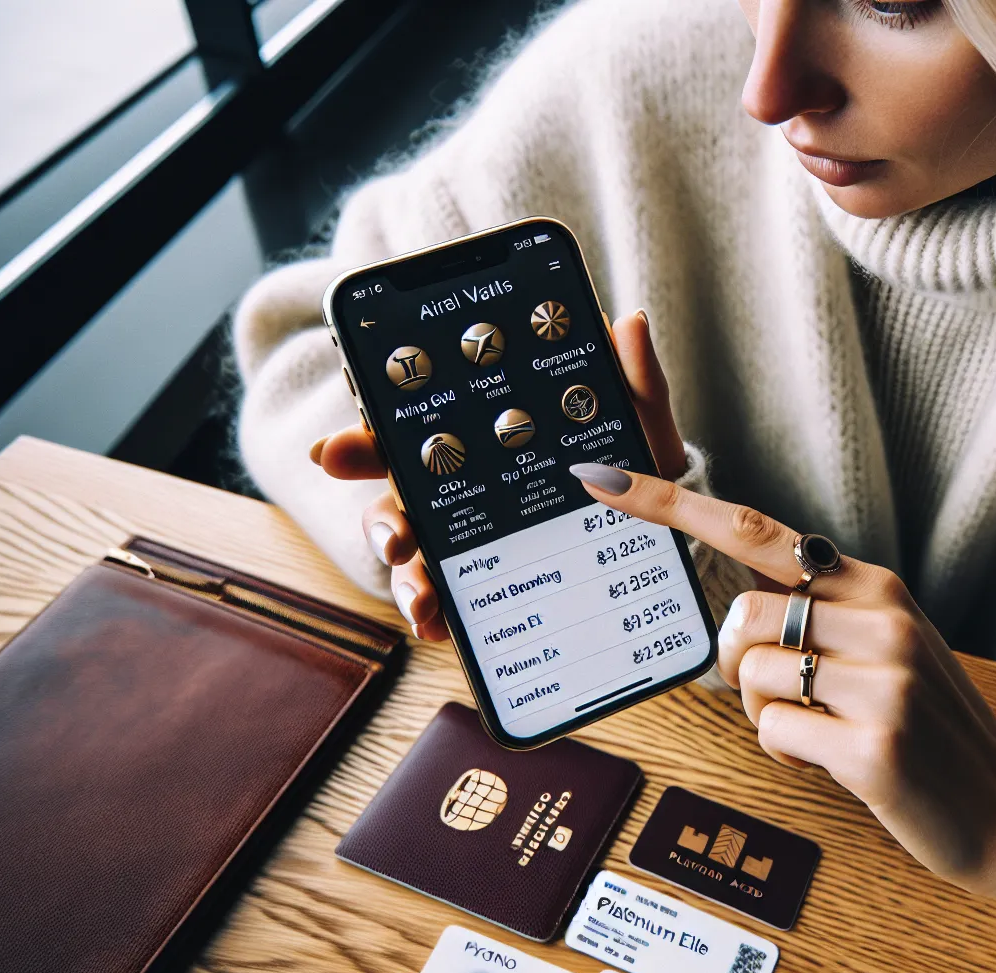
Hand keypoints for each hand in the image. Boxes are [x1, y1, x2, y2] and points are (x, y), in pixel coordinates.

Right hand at [311, 310, 685, 637]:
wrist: (666, 524)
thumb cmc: (633, 459)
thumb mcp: (635, 419)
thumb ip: (631, 375)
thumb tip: (630, 322)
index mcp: (481, 438)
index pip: (412, 434)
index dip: (363, 441)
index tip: (329, 452)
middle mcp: (463, 487)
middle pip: (397, 500)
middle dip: (382, 521)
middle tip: (397, 539)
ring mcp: (472, 537)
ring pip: (416, 556)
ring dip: (408, 578)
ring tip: (423, 598)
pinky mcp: (490, 582)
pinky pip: (450, 601)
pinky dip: (438, 615)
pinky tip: (440, 626)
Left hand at [566, 464, 995, 906]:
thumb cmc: (931, 726)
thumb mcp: (887, 645)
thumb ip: (821, 610)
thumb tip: (737, 599)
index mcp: (877, 585)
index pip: (756, 530)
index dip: (673, 505)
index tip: (604, 480)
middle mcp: (883, 618)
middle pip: (739, 621)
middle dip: (740, 671)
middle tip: (788, 699)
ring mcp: (882, 680)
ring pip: (751, 679)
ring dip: (768, 717)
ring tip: (825, 733)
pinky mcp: (874, 744)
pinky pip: (773, 734)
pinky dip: (788, 757)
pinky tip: (834, 763)